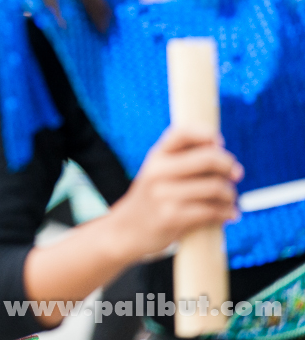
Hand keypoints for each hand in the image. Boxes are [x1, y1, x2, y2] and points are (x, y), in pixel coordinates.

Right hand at [109, 126, 242, 260]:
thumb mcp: (158, 170)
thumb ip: (182, 156)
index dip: (207, 134)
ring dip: (230, 194)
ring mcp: (164, 194)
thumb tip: (218, 145)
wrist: (127, 230)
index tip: (219, 144)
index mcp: (156, 156)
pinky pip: (212, 211)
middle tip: (235, 175)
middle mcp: (158, 171)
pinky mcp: (172, 217)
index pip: (183, 133)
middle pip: (209, 158)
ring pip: (215, 187)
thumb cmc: (152, 197)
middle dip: (229, 166)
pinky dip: (227, 212)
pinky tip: (229, 214)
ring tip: (230, 199)